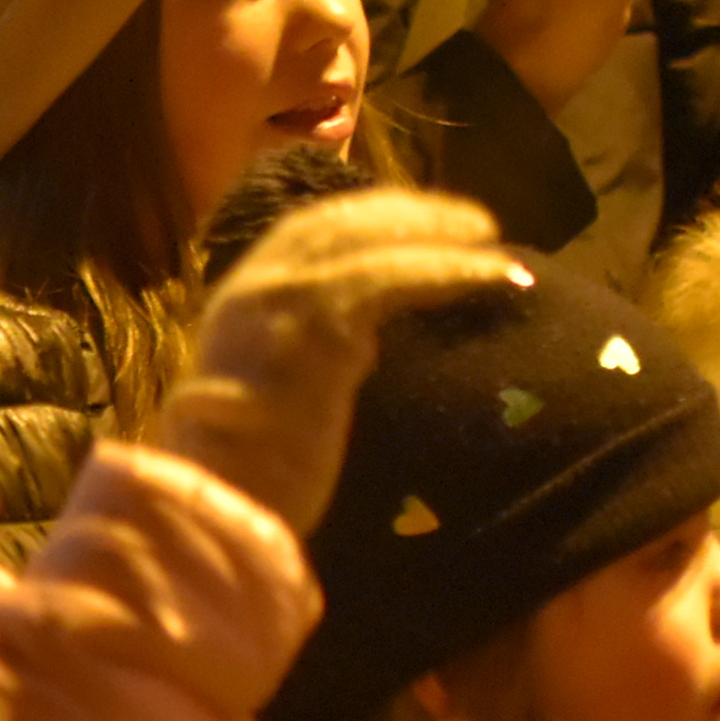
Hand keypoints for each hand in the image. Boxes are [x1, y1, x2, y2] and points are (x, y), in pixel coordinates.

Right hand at [145, 186, 524, 531]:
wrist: (220, 507)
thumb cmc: (247, 478)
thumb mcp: (271, 396)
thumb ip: (310, 356)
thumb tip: (363, 343)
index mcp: (238, 303)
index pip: (307, 234)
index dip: (368, 220)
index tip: (422, 222)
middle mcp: (254, 289)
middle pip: (338, 223)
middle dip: (409, 214)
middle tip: (474, 223)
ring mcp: (282, 302)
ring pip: (371, 242)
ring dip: (439, 233)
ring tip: (494, 244)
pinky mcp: (320, 327)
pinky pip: (398, 277)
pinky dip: (453, 269)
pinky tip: (499, 275)